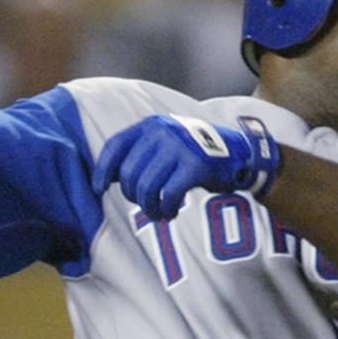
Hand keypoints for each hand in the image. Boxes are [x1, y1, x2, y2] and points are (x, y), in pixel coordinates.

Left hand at [94, 113, 279, 220]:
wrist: (239, 153)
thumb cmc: (195, 155)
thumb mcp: (165, 144)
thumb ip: (140, 154)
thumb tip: (105, 178)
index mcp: (151, 125)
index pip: (115, 147)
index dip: (102, 171)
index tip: (98, 190)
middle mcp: (162, 132)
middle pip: (128, 174)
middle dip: (134, 196)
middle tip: (147, 205)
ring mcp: (179, 147)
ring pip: (146, 188)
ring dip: (150, 208)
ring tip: (160, 213)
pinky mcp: (195, 165)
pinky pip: (168, 195)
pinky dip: (167, 209)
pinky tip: (172, 211)